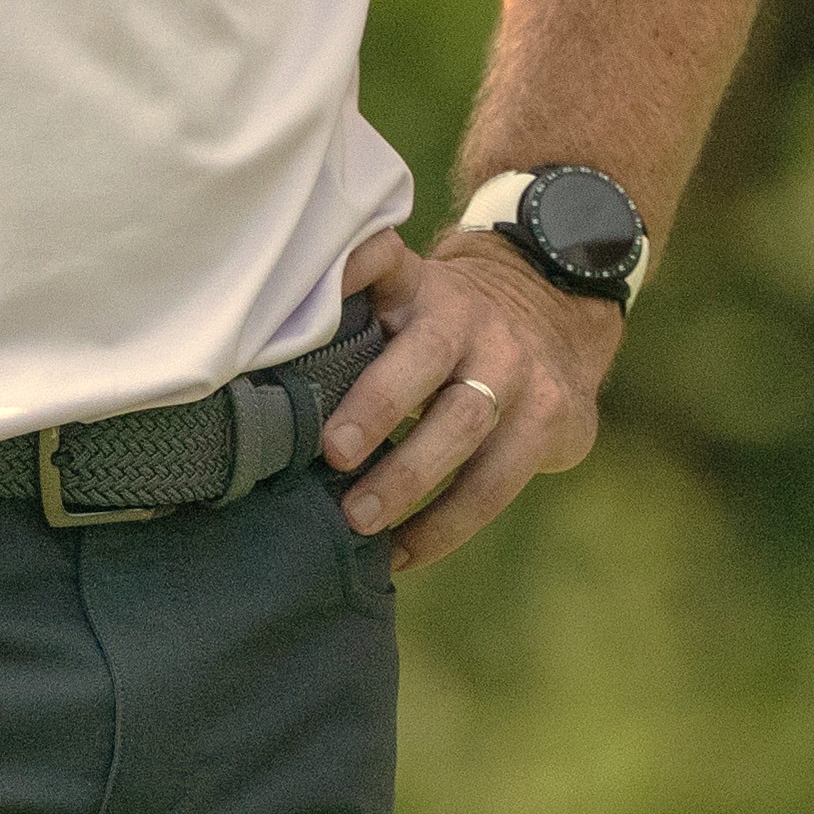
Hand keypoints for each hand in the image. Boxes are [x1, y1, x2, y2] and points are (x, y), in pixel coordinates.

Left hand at [318, 226, 620, 569]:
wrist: (556, 317)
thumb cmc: (448, 329)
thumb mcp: (410, 300)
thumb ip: (353, 323)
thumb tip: (256, 369)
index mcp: (422, 289)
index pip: (385, 262)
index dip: (352, 270)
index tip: (317, 302)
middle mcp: (473, 321)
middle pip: (428, 356)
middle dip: (377, 405)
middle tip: (332, 453)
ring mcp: (516, 370)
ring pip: (466, 425)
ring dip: (408, 479)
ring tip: (358, 521)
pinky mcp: (549, 421)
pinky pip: (495, 483)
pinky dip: (443, 526)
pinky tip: (401, 551)